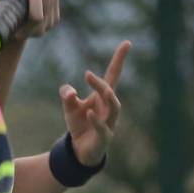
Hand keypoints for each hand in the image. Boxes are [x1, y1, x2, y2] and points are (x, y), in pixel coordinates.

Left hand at [59, 40, 130, 165]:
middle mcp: (109, 108)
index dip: (120, 59)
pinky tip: (90, 113)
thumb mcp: (69, 106)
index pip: (113, 75)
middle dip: (102, 84)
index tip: (126, 42)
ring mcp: (109, 123)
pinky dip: (97, 121)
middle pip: (111, 91)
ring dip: (109, 99)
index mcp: (102, 96)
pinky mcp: (104, 137)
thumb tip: (71, 92)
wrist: (79, 150)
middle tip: (88, 75)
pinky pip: (104, 128)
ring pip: (114, 109)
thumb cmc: (79, 123)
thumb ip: (67, 94)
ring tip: (103, 91)